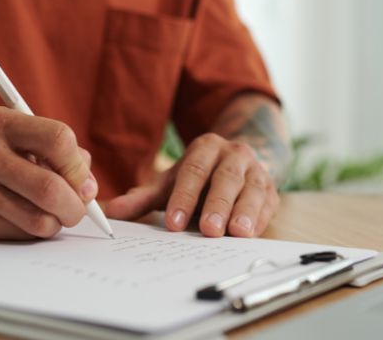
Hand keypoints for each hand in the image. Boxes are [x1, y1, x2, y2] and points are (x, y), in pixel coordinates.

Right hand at [0, 106, 97, 239]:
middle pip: (50, 188)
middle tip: (77, 207)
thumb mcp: (11, 132)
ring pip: (39, 220)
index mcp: (0, 123)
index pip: (58, 139)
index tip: (82, 179)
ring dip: (56, 222)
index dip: (78, 165)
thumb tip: (89, 187)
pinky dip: (32, 231)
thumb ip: (55, 151)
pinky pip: (19, 235)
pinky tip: (21, 216)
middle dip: (75, 205)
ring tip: (50, 212)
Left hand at [106, 133, 279, 237]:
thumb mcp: (170, 183)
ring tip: (236, 232)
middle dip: (217, 204)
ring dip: (244, 211)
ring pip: (252, 189)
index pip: (194, 170)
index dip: (184, 196)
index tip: (173, 222)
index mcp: (206, 147)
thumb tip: (111, 212)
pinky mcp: (270, 190)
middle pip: (226, 178)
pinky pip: (268, 203)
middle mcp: (234, 154)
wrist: (237, 164)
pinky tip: (250, 234)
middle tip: (208, 230)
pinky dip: (260, 219)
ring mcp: (255, 171)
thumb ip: (143, 198)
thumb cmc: (198, 178)